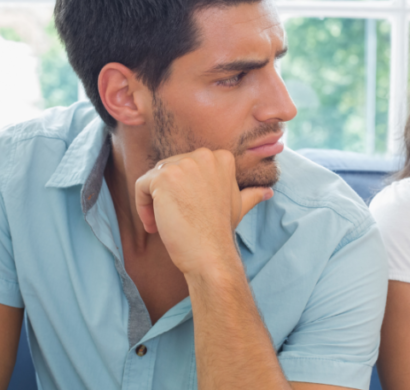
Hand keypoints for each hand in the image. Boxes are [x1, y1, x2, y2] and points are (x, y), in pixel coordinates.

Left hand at [134, 148, 271, 276]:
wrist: (211, 253)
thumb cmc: (221, 231)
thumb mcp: (238, 206)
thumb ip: (251, 194)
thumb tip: (268, 192)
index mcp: (221, 157)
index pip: (187, 165)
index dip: (183, 190)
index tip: (188, 210)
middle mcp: (203, 155)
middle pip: (169, 169)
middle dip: (167, 196)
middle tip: (174, 220)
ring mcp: (184, 164)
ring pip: (153, 178)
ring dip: (153, 202)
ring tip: (163, 224)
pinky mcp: (164, 177)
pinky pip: (141, 186)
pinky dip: (142, 206)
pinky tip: (154, 225)